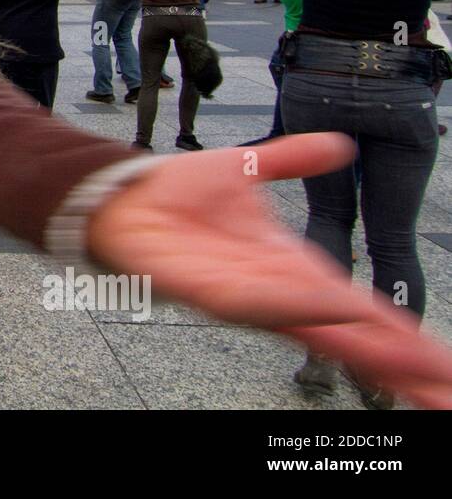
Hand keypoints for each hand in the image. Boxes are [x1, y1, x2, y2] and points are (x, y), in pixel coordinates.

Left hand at [88, 134, 451, 408]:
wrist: (117, 192)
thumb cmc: (175, 191)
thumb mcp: (248, 165)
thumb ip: (292, 158)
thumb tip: (339, 145)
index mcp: (289, 267)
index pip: (357, 309)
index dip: (398, 333)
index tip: (439, 361)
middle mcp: (273, 290)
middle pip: (348, 336)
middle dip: (398, 363)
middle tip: (445, 392)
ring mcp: (243, 295)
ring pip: (314, 330)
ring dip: (364, 347)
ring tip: (417, 364)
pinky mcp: (208, 292)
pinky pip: (261, 303)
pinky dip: (301, 305)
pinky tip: (338, 308)